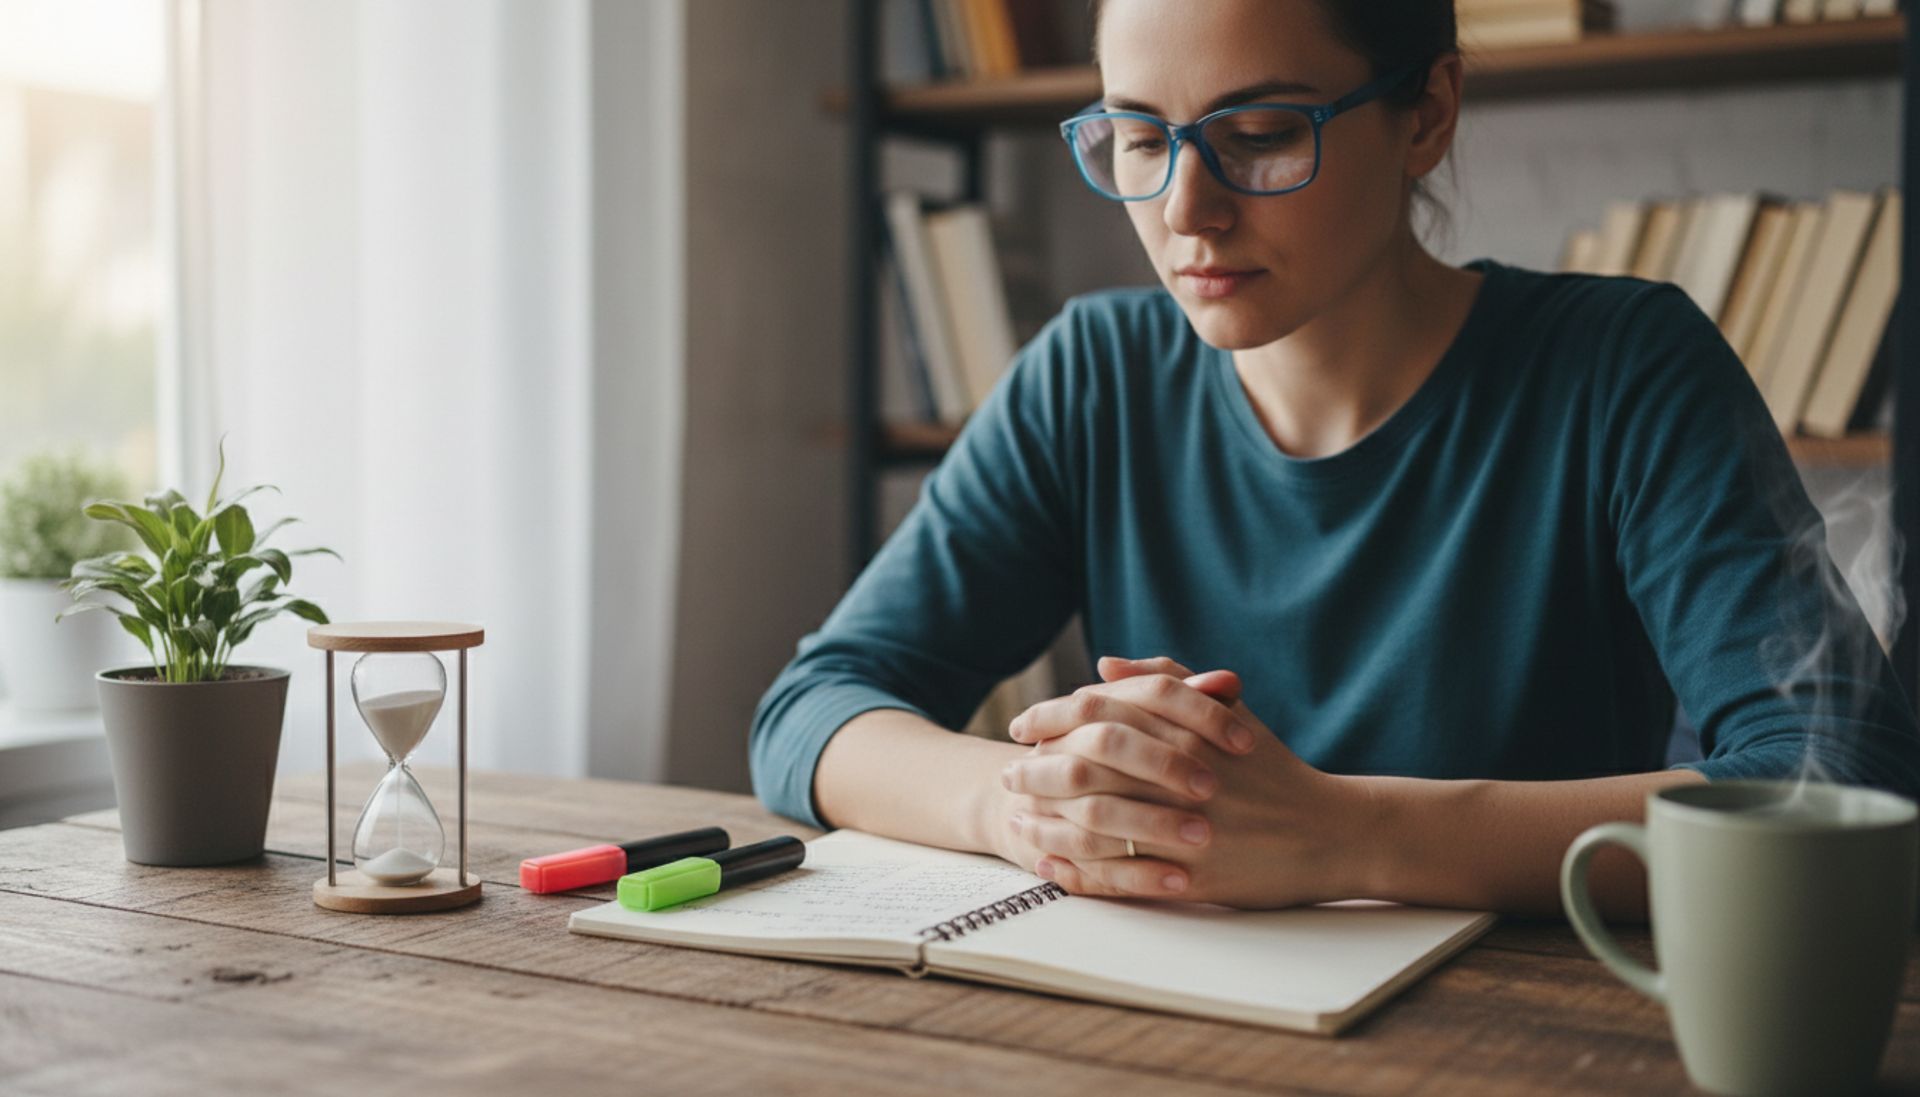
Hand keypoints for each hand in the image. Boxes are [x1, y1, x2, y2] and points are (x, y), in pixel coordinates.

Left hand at [997, 656, 1374, 907]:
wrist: (1330, 832)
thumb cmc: (1271, 768)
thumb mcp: (1227, 713)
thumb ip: (1166, 682)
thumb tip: (1104, 665)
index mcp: (1186, 730)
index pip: (1098, 716)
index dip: (1050, 720)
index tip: (1021, 726)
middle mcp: (1182, 776)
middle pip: (1085, 769)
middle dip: (1036, 771)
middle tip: (1007, 774)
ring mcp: (1186, 828)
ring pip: (1094, 825)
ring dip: (1047, 821)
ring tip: (1017, 819)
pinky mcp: (1191, 876)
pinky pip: (1119, 875)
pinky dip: (1077, 870)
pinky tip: (1049, 864)